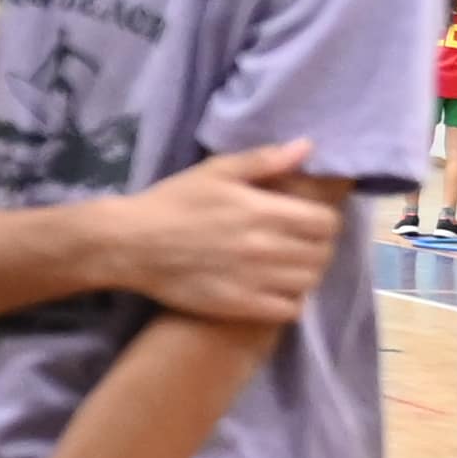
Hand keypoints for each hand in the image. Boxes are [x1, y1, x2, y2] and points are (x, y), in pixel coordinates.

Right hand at [114, 142, 350, 324]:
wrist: (131, 244)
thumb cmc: (173, 201)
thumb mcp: (216, 171)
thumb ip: (264, 160)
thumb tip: (307, 147)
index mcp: (263, 211)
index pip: (325, 222)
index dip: (325, 220)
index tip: (311, 219)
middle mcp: (265, 247)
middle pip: (321, 253)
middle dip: (318, 246)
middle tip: (301, 243)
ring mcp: (254, 280)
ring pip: (309, 282)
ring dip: (306, 272)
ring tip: (289, 266)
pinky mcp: (239, 306)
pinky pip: (289, 310)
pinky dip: (291, 300)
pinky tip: (276, 290)